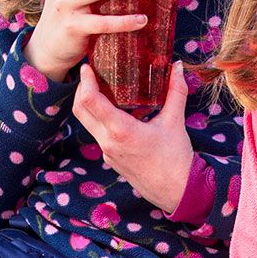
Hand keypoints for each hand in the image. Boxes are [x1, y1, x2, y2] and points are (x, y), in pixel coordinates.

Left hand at [73, 62, 193, 213]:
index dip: (84, 81)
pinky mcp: (111, 158)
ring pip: (87, 123)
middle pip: (79, 111)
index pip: (90, 101)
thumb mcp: (175, 121)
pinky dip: (100, 119)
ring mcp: (107, 152)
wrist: (176, 191)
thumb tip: (177, 66)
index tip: (87, 67)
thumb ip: (176, 91)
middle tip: (90, 74)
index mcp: (121, 131)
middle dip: (80, 90)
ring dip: (89, 105)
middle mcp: (108, 142)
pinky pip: (98, 134)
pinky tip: (116, 111)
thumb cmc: (175, 158)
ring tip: (102, 89)